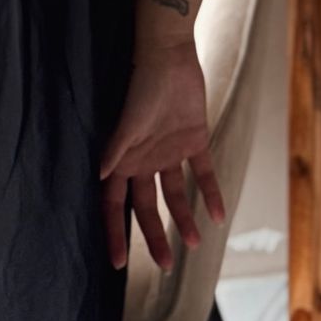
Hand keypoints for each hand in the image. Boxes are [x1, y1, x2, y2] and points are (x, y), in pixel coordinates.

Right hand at [99, 39, 224, 270]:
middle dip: (152, 236)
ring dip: (184, 219)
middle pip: (147, 207)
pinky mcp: (194, 141)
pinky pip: (202, 174)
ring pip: (175, 195)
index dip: (114, 232)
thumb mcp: (129, 118)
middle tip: (164, 266)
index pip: (114, 203)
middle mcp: (144, 160)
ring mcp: (169, 152)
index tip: (117, 263)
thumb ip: (117, 147)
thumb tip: (101, 175)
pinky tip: (219, 216)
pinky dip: (211, 193)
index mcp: (124, 158)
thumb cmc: (143, 84)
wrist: (170, 55)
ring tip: (193, 244)